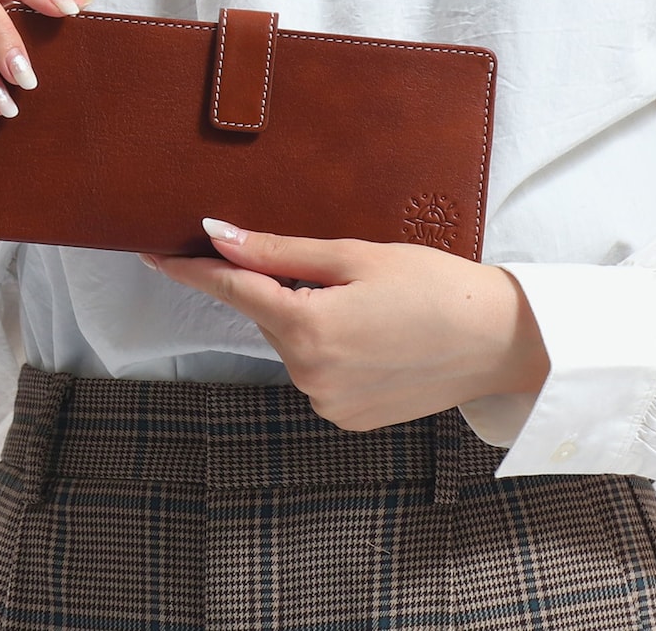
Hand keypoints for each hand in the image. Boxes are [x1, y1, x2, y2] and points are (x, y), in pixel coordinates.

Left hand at [143, 220, 549, 429]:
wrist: (499, 340)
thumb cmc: (434, 285)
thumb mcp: (354, 256)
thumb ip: (278, 251)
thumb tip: (218, 237)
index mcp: (308, 328)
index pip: (232, 291)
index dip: (192, 270)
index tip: (156, 256)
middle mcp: (309, 375)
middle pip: (269, 316)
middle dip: (283, 287)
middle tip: (336, 270)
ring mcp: (327, 404)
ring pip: (292, 343)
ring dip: (308, 318)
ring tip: (367, 305)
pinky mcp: (345, 418)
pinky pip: (315, 372)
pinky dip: (327, 348)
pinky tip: (371, 336)